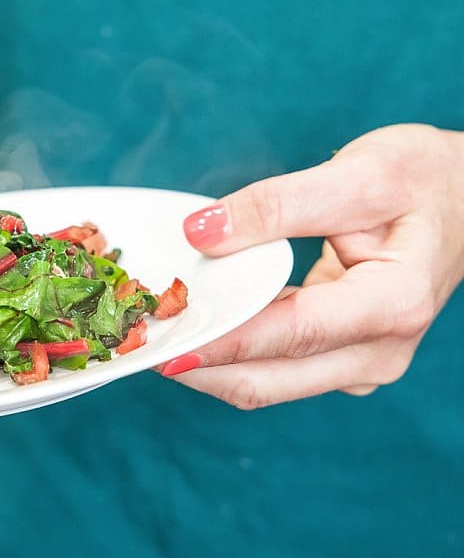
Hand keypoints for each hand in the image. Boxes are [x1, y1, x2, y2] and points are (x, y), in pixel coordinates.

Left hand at [159, 123, 463, 408]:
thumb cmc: (423, 179)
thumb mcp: (358, 173)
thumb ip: (276, 204)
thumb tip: (199, 233)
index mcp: (393, 306)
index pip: (287, 335)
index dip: (219, 340)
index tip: (158, 339)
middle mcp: (380, 352)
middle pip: (267, 380)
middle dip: (197, 365)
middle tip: (134, 344)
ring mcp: (363, 364)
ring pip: (265, 384)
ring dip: (207, 365)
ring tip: (149, 336)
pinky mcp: (343, 360)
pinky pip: (273, 370)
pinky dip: (229, 355)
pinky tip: (190, 327)